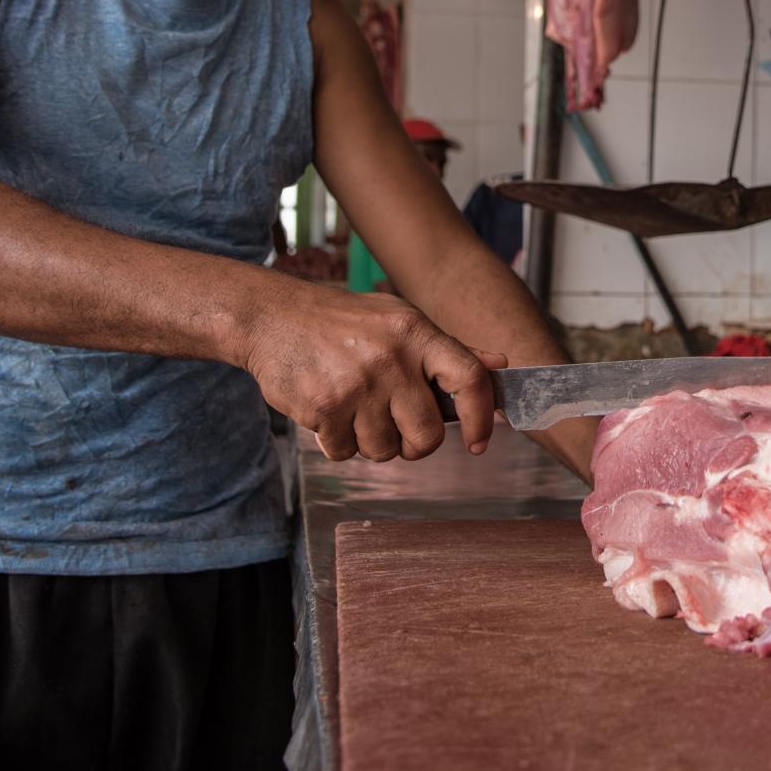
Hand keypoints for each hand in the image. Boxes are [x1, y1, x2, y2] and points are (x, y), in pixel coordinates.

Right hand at [242, 286, 500, 463]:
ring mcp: (356, 385)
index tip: (479, 442)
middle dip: (415, 444)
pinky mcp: (324, 408)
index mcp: (415, 332)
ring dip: (371, 442)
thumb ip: (447, 349)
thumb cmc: (341, 322)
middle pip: (428, 435)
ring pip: (385, 450)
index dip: (481, 417)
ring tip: (355, 411)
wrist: (271, 318)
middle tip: (398, 430)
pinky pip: (345, 453)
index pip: (469, 379)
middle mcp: (391, 358)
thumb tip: (499, 365)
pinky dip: (338, 443)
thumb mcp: (397, 320)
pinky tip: (328, 412)